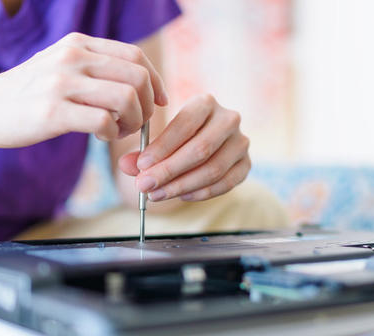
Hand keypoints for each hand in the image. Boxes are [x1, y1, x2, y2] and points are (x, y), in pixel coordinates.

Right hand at [0, 32, 166, 147]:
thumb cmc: (27, 93)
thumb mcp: (60, 66)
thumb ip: (94, 67)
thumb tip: (138, 83)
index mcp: (78, 44)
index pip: (136, 56)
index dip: (156, 81)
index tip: (159, 102)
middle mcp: (72, 57)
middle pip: (138, 77)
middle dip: (148, 106)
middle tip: (136, 123)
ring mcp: (61, 82)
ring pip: (127, 98)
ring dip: (133, 121)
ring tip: (118, 131)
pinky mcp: (52, 111)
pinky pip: (104, 121)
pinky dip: (113, 133)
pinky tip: (101, 136)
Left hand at [118, 94, 250, 201]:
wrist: (207, 142)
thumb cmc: (178, 138)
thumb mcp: (159, 140)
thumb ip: (143, 153)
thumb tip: (127, 166)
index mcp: (206, 102)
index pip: (185, 124)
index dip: (163, 147)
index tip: (142, 165)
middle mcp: (229, 119)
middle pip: (200, 149)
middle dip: (169, 171)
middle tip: (145, 185)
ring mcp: (241, 142)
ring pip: (213, 169)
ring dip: (182, 186)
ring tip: (157, 194)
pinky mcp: (246, 164)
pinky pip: (225, 184)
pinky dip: (201, 193)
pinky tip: (181, 196)